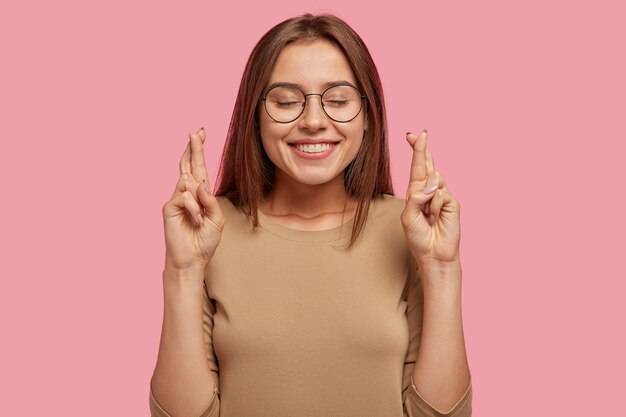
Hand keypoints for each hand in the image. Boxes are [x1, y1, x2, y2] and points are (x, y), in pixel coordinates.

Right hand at [162, 128, 224, 270]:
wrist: (192, 259)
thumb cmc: (204, 241)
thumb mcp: (216, 220)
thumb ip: (211, 200)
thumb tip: (200, 182)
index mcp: (199, 195)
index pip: (198, 168)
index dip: (198, 151)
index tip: (201, 133)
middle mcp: (186, 193)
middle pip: (188, 165)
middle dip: (193, 148)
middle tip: (196, 132)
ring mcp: (176, 199)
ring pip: (188, 182)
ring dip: (198, 197)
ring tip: (199, 217)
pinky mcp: (168, 207)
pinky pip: (184, 196)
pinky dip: (193, 206)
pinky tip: (194, 219)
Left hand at [401, 130, 460, 265]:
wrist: (433, 254)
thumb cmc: (419, 237)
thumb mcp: (408, 216)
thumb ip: (416, 197)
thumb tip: (432, 183)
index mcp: (417, 193)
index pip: (416, 168)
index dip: (415, 151)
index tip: (411, 135)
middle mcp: (430, 191)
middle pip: (427, 165)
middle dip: (421, 149)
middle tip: (420, 133)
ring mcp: (442, 196)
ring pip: (432, 181)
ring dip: (426, 197)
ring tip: (427, 216)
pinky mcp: (452, 203)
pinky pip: (440, 195)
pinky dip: (434, 205)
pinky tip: (434, 217)